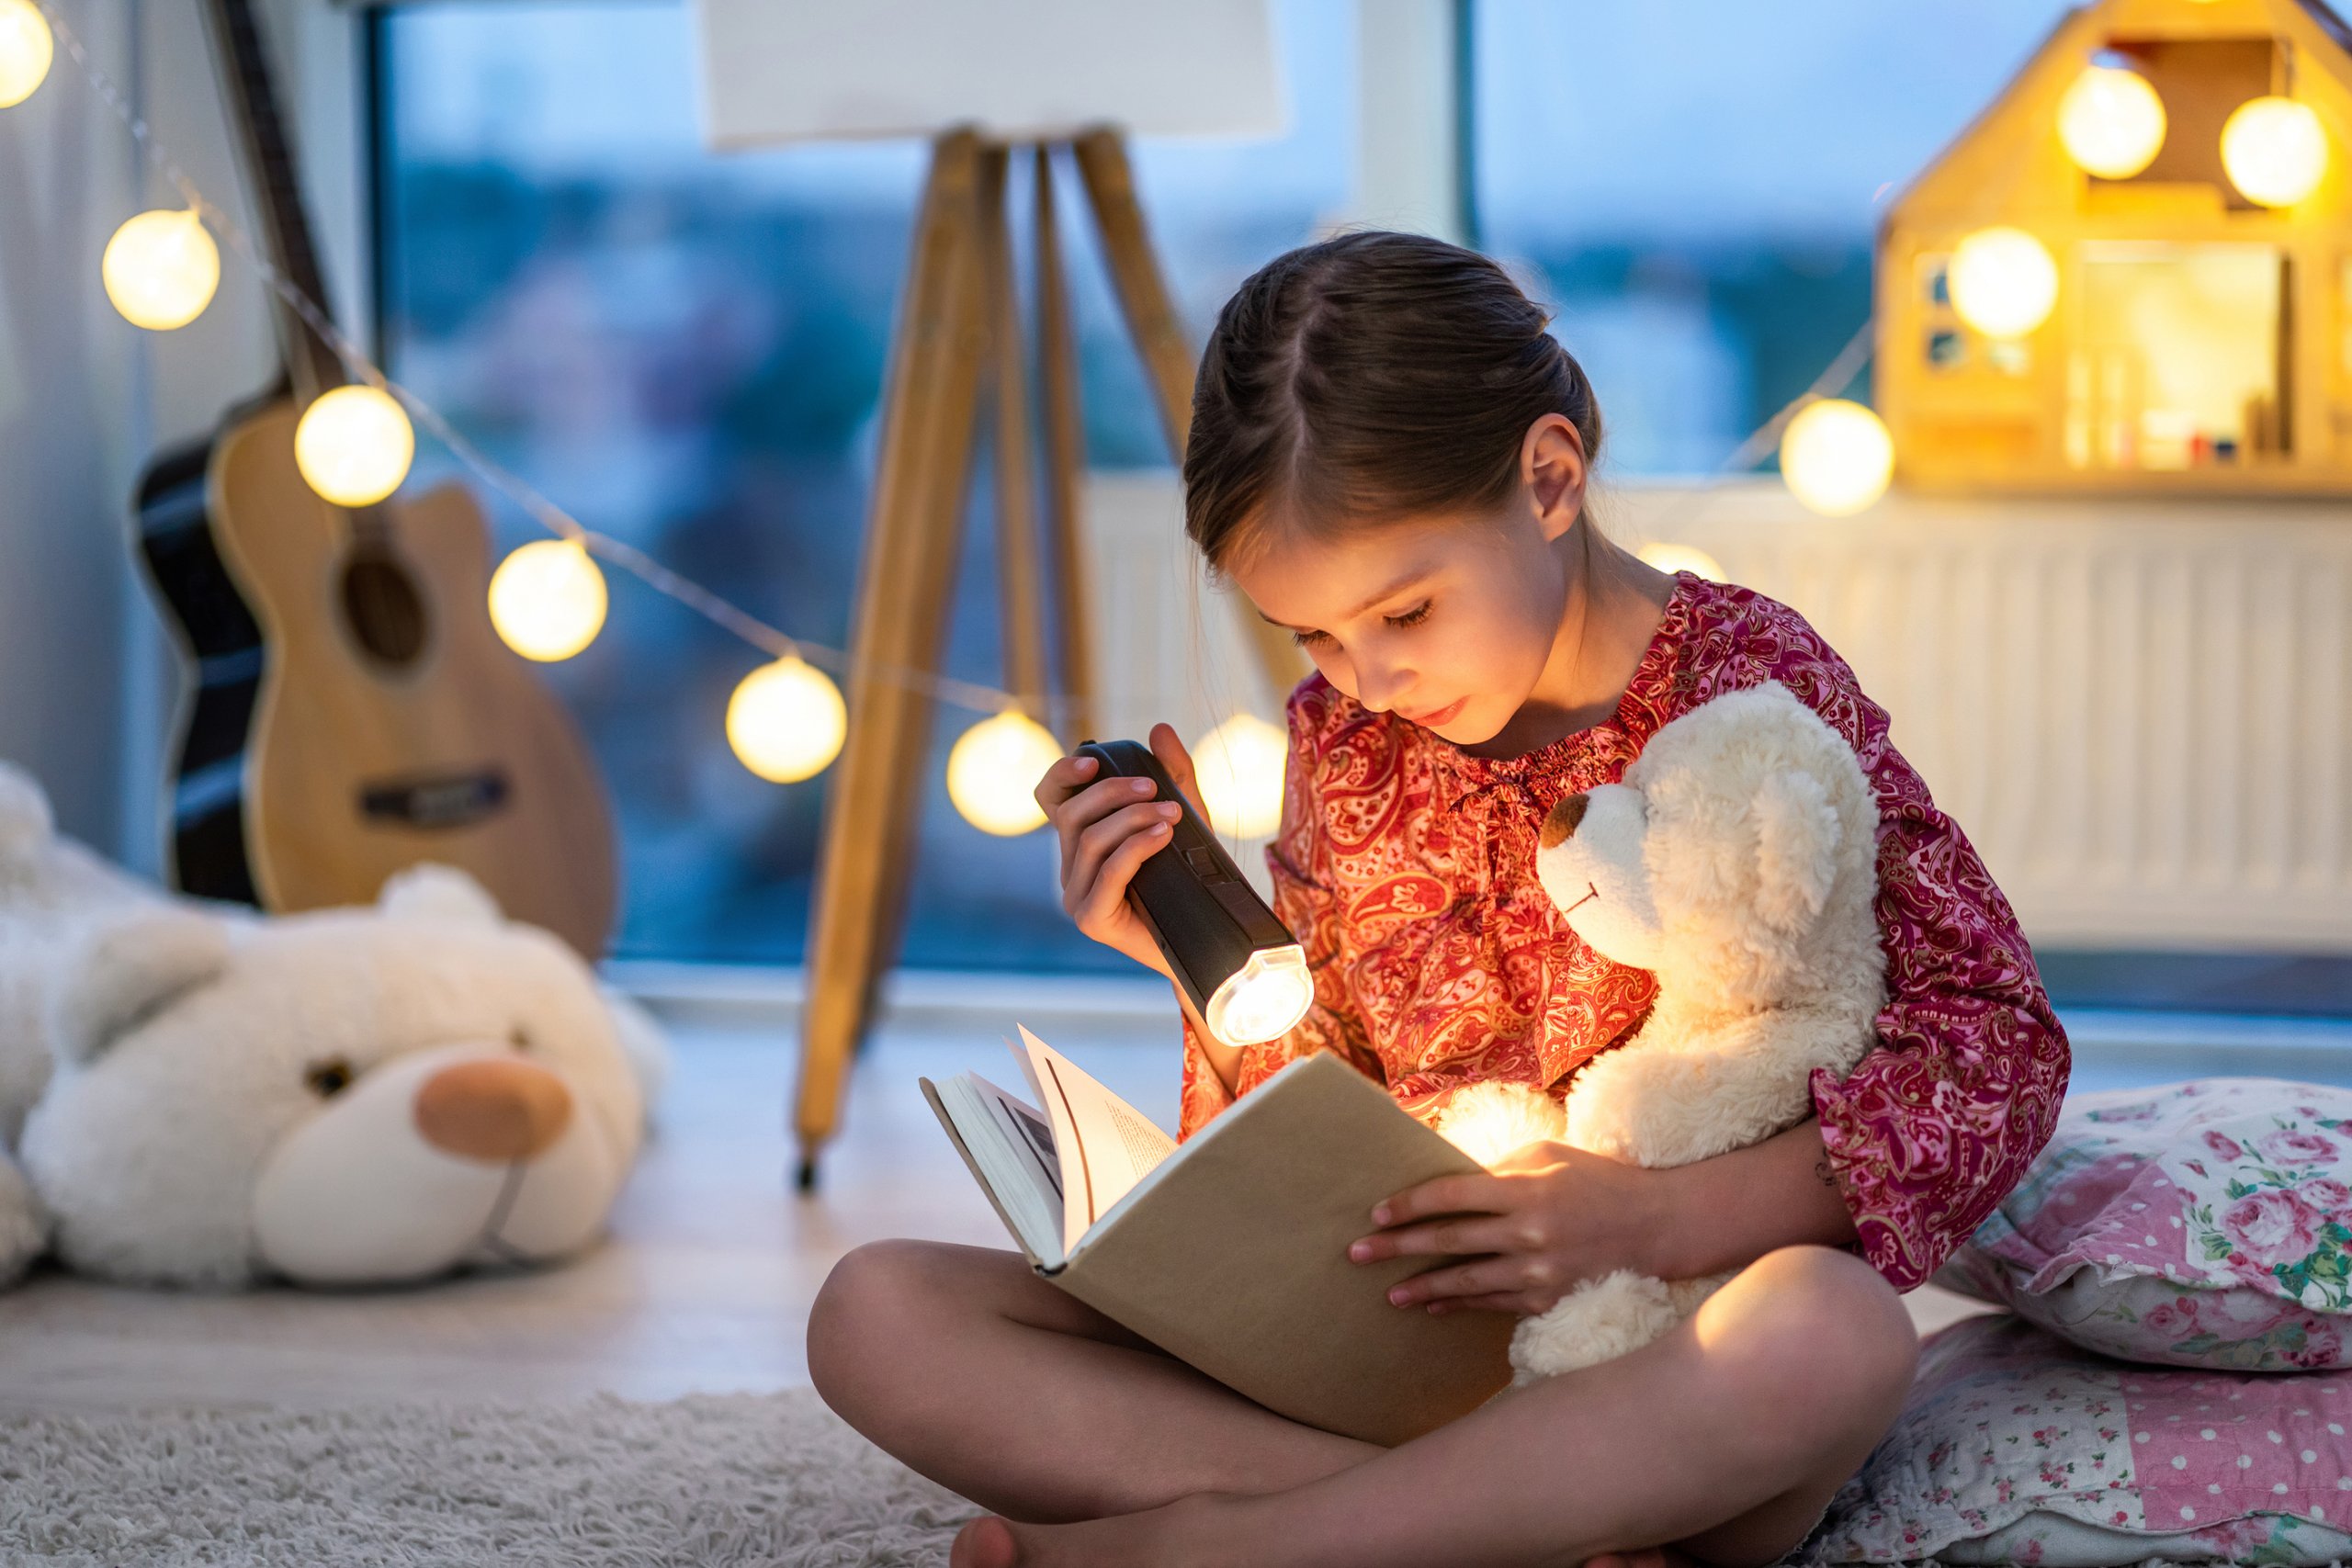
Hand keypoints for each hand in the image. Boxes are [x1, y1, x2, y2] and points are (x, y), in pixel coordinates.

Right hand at [1034, 721, 1208, 979]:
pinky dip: (1136, 847)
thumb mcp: (1186, 816)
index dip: (1063, 774)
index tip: (1094, 759)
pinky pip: (1109, 872)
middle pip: (1072, 816)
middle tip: (1155, 788)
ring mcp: (1076, 896)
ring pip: (1090, 841)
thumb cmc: (1191, 878)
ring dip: (1132, 819)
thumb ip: (1174, 774)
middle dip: (1113, 794)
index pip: (1050, 799)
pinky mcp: (1092, 919)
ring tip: (1171, 814)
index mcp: (1080, 841)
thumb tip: (1158, 729)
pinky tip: (1163, 834)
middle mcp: (1070, 868)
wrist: (1207, 938)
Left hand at [1346, 1140, 1669, 1314]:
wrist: (1657, 1225)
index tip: (1377, 1213)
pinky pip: (1494, 1304)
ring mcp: (1540, 1272)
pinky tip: (1433, 1306)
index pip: (1451, 1196)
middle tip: (1356, 1254)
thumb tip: (1445, 1180)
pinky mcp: (1550, 1300)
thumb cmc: (1595, 1179)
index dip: (1409, 1205)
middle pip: (1448, 1241)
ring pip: (1466, 1282)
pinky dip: (1460, 1305)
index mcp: (1525, 1188)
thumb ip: (1496, 1170)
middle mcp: (1530, 1232)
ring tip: (1388, 1294)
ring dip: (1422, 1288)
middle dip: (1397, 1248)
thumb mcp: (1546, 1156)